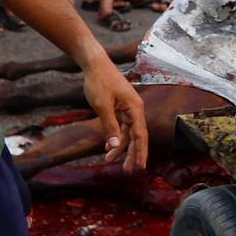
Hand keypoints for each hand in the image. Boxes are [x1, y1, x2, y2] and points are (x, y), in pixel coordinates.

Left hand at [79, 57, 147, 172]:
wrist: (94, 63)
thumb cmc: (99, 81)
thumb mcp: (102, 106)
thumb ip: (109, 126)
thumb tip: (115, 146)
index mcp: (135, 108)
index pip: (140, 135)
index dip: (140, 153)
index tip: (139, 168)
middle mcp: (135, 109)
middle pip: (136, 136)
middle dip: (132, 154)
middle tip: (127, 171)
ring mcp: (128, 108)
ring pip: (128, 132)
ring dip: (120, 146)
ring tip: (109, 160)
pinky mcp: (121, 107)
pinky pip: (121, 126)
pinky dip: (115, 136)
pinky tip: (108, 146)